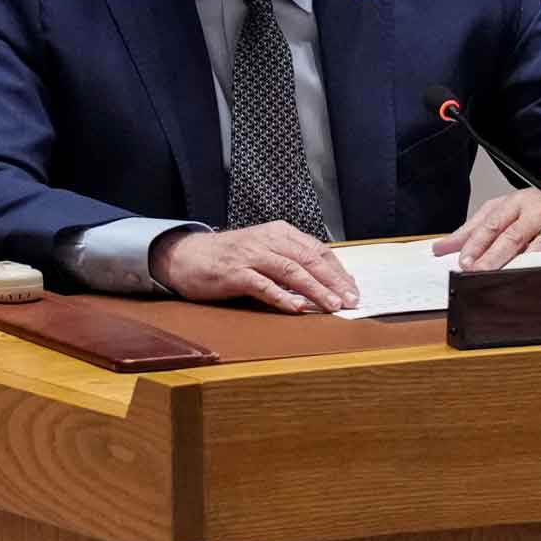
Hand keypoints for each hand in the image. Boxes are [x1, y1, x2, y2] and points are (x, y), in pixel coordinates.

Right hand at [150, 222, 359, 313]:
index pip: (317, 250)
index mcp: (279, 232)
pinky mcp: (235, 273)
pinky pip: (263, 285)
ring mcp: (251, 255)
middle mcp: (268, 240)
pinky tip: (296, 308)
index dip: (338, 271)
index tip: (353, 289)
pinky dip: (282, 297)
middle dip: (333, 282)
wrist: (187, 256)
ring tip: (332, 305)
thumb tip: (324, 281)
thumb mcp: (264, 250)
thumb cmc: (229, 257)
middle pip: (309, 260)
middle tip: (350, 300)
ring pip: (291, 271)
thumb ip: (290, 260)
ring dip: (315, 290)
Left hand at [431, 176, 540, 270]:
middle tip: (475, 273)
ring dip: (518, 266)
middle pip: (512, 238)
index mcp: (517, 203)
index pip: (492, 224)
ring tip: (500, 280)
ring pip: (536, 250)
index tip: (462, 260)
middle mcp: (538, 214)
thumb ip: (474, 227)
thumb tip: (442, 247)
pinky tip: (534, 281)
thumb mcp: (507, 206)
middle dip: (492, 257)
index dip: (477, 243)